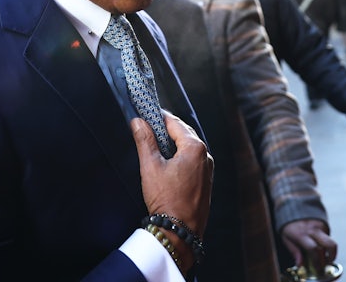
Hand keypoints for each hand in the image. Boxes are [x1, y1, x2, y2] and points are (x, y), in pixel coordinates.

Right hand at [131, 112, 212, 271]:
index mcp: (195, 148)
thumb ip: (144, 140)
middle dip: (166, 129)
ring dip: (173, 143)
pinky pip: (192, 161)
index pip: (174, 123)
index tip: (145, 113)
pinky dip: (180, 156)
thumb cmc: (166, 198)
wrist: (179, 231)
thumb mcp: (150, 166)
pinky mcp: (205, 182)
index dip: (158, 117)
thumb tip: (138, 122)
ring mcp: (207, 170)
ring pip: (188, 148)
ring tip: (154, 144)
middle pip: (184, 133)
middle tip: (147, 127)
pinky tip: (166, 163)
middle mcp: (206, 156)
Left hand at [281, 219, 337, 273]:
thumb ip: (294, 251)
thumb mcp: (286, 239)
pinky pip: (329, 239)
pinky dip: (327, 247)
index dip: (317, 261)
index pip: (313, 249)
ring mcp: (319, 226)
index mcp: (300, 234)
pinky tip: (321, 249)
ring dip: (330, 254)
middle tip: (323, 266)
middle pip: (328, 246)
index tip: (317, 269)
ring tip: (325, 260)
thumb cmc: (288, 227)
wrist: (293, 208)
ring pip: (331, 243)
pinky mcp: (324, 225)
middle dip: (328, 259)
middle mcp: (312, 229)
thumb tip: (300, 265)